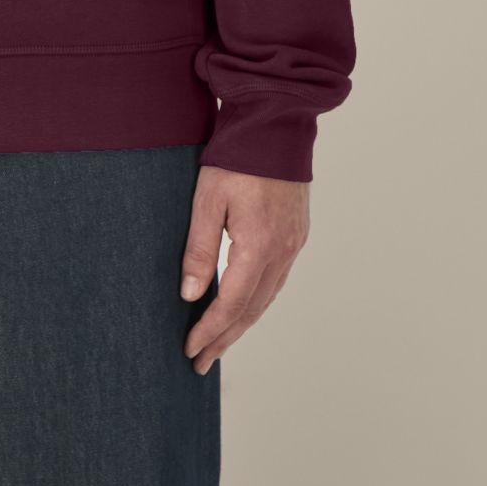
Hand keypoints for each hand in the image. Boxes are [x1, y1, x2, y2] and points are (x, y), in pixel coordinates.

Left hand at [179, 165, 310, 373]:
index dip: (209, 330)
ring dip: (242, 324)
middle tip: (201, 362)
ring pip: (266, 298)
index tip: (191, 350)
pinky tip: (244, 307)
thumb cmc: (237, 156)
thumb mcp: (208, 199)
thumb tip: (189, 295)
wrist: (276, 123)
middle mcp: (282, 251)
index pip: (231, 303)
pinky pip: (276, 280)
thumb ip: (198, 248)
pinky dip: (257, 300)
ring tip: (219, 343)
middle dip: (224, 338)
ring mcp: (293, 244)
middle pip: (251, 310)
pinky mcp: (296, 234)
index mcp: (259, 245)